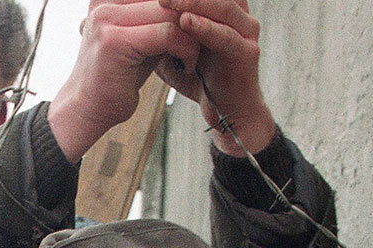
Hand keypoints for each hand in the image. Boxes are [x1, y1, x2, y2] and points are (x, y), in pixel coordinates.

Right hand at [49, 0, 201, 162]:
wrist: (85, 113)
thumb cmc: (115, 81)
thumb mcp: (140, 42)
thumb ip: (159, 21)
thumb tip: (194, 9)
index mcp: (108, 0)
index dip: (185, 8)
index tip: (204, 23)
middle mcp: (104, 5)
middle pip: (167, 1)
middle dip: (194, 18)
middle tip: (205, 41)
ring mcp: (107, 20)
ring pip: (171, 14)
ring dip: (193, 35)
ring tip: (192, 57)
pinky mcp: (115, 41)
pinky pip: (167, 34)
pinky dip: (185, 49)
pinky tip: (186, 66)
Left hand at [157, 0, 273, 153]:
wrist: (223, 111)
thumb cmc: (195, 77)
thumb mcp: (169, 48)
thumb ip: (156, 30)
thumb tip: (126, 16)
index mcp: (220, 10)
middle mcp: (237, 16)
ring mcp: (245, 32)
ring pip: (221, 7)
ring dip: (193, 1)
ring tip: (164, 0)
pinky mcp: (247, 53)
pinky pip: (226, 36)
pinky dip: (205, 28)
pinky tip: (184, 22)